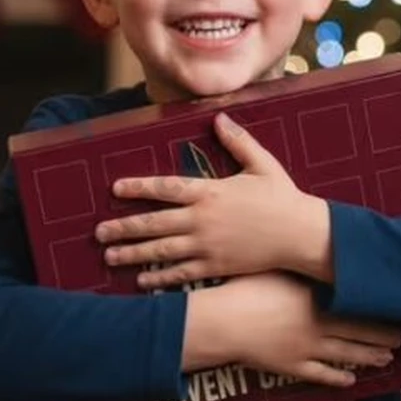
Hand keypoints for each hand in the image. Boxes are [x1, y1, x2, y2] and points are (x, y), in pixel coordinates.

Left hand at [96, 112, 328, 287]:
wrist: (302, 235)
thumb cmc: (283, 197)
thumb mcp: (262, 164)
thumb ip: (238, 141)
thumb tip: (219, 118)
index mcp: (211, 192)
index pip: (166, 188)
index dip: (138, 187)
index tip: (115, 188)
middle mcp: (203, 220)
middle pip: (154, 223)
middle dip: (123, 227)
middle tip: (98, 231)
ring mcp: (208, 246)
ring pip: (162, 251)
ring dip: (133, 253)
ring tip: (109, 255)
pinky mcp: (216, 267)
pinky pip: (182, 274)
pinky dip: (160, 279)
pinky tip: (141, 282)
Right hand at [186, 272, 400, 387]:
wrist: (223, 321)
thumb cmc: (245, 288)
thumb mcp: (276, 268)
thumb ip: (300, 266)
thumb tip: (319, 253)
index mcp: (316, 301)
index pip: (356, 308)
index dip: (378, 312)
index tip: (396, 310)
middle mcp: (317, 326)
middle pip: (357, 333)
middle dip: (382, 337)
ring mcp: (305, 349)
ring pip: (345, 355)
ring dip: (368, 357)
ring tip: (387, 359)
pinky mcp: (290, 367)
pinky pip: (320, 375)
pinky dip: (338, 378)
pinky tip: (351, 380)